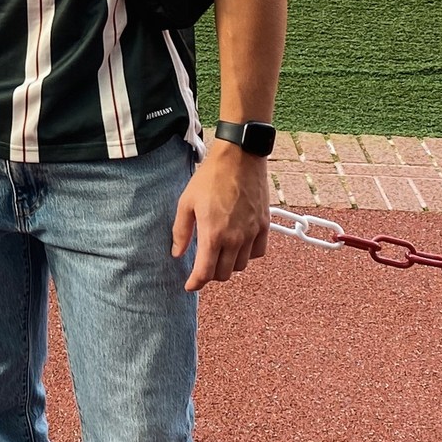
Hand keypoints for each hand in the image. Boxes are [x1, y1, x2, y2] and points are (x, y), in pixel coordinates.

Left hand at [171, 140, 269, 292]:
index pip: (205, 273)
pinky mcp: (264, 225)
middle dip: (211, 274)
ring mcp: (252, 233)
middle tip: (203, 265)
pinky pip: (258, 252)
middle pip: (224, 273)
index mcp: (213, 234)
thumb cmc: (210, 177)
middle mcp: (235, 239)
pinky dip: (248, 255)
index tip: (190, 285)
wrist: (239, 156)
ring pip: (241, 265)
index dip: (195, 283)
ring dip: (229, 265)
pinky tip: (238, 245)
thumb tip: (177, 252)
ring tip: (219, 253)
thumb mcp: (186, 202)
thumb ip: (181, 231)